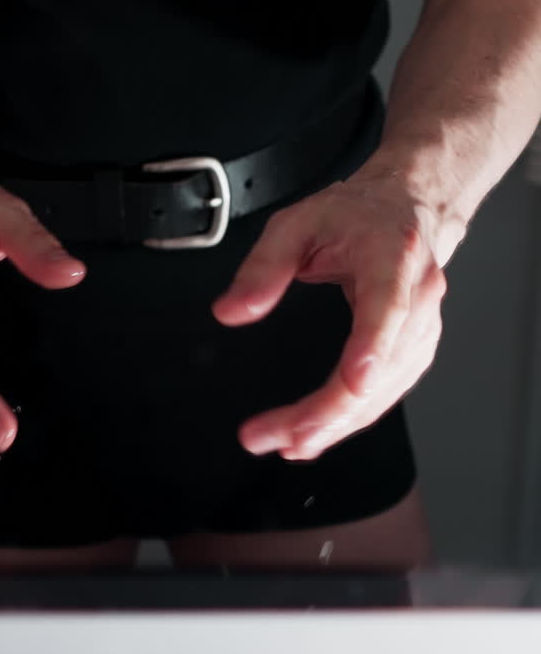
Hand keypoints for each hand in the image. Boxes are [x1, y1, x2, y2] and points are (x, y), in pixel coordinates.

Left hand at [211, 173, 452, 459]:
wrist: (406, 209)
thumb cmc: (357, 215)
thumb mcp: (297, 223)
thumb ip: (262, 266)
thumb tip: (232, 311)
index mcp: (393, 257)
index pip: (389, 307)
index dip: (372, 347)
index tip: (355, 380)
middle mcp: (417, 298)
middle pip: (381, 368)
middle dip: (330, 410)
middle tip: (280, 436)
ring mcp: (420, 329)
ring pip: (383, 392)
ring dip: (335, 425)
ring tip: (286, 444)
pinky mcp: (413, 351)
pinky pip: (384, 395)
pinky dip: (349, 420)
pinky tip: (316, 436)